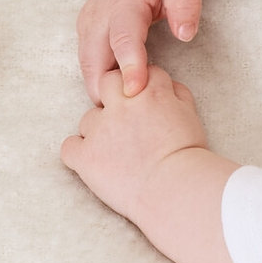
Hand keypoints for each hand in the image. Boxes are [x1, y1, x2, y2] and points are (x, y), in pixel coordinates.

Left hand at [61, 65, 209, 223]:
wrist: (176, 189)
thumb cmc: (189, 157)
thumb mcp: (192, 117)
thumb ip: (178, 96)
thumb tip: (168, 88)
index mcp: (152, 93)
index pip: (142, 72)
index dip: (143, 86)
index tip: (146, 104)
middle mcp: (122, 105)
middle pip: (108, 82)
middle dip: (114, 95)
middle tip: (124, 120)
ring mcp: (101, 130)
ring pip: (88, 119)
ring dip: (98, 131)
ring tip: (115, 153)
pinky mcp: (86, 156)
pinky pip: (69, 147)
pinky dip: (78, 155)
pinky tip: (93, 164)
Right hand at [77, 0, 204, 101]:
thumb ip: (186, 2)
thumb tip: (185, 34)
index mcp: (123, 1)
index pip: (123, 38)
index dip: (129, 66)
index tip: (135, 91)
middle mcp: (98, 15)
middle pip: (95, 61)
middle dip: (108, 90)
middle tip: (132, 115)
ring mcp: (87, 25)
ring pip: (88, 68)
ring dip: (102, 89)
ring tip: (128, 109)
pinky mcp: (84, 33)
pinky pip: (88, 65)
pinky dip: (100, 82)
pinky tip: (120, 94)